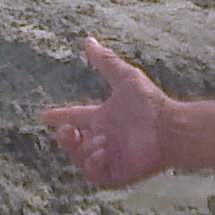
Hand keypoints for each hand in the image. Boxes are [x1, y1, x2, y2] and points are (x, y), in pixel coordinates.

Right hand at [41, 37, 172, 187]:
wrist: (170, 127)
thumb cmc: (150, 102)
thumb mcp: (124, 78)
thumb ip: (105, 60)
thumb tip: (88, 40)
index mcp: (103, 118)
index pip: (76, 117)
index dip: (60, 117)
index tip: (45, 116)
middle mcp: (104, 138)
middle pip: (72, 142)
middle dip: (65, 138)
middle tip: (69, 130)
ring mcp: (110, 157)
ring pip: (81, 158)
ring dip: (83, 149)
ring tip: (100, 140)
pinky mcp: (117, 174)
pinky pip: (95, 175)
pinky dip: (92, 164)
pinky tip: (102, 151)